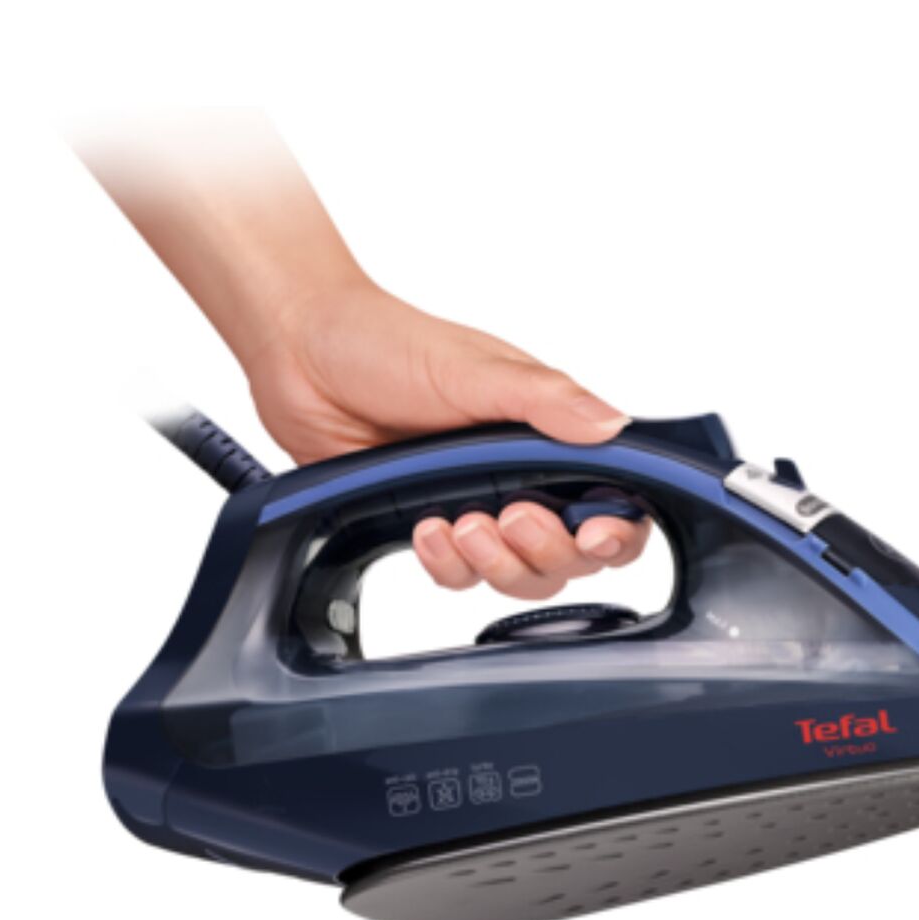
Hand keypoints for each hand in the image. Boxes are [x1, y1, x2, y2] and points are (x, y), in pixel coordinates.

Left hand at [246, 276, 650, 598]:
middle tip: (512, 517)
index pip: (615, 499)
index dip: (617, 529)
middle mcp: (522, 474)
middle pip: (572, 555)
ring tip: (461, 524)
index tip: (593, 532)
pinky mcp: (433, 525)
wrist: (301, 357)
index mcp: (550, 433)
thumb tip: (612, 426)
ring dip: (497, 563)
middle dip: (548, 549)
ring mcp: (479, 503)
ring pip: (519, 574)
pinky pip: (459, 575)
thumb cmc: (387, 343)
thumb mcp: (476, 369)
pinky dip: (447, 564)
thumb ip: (548, 401)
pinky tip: (426, 527)